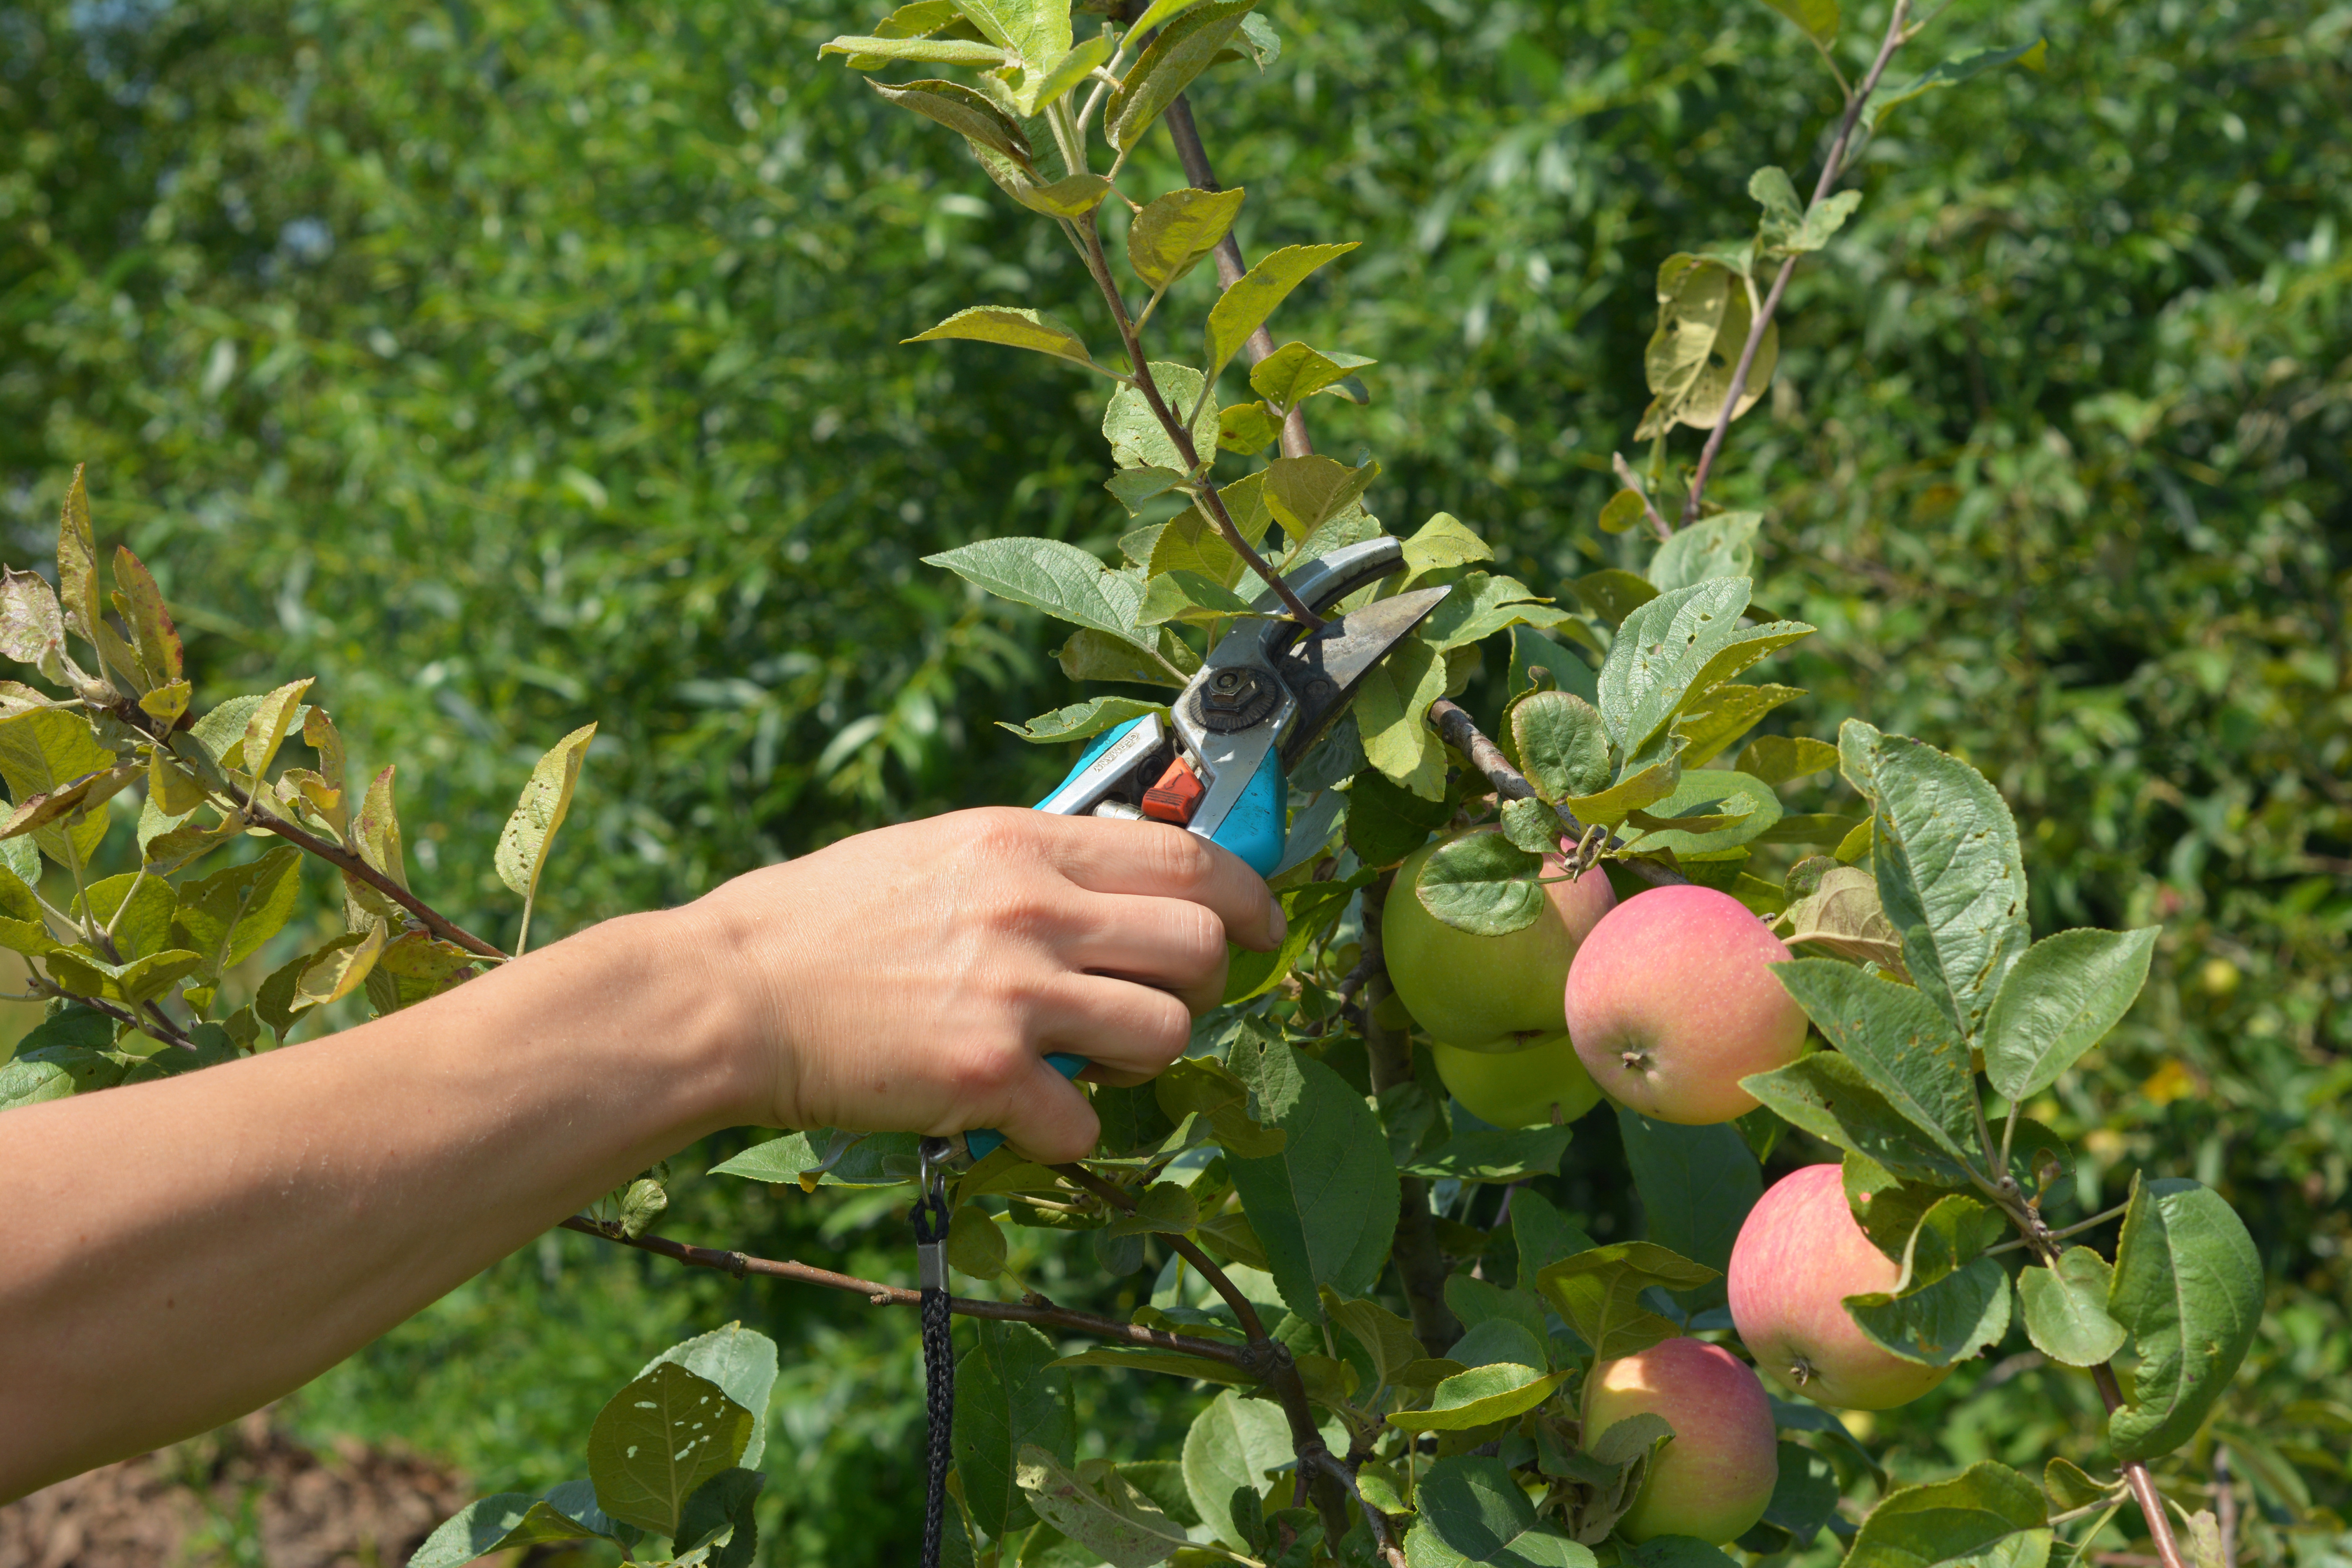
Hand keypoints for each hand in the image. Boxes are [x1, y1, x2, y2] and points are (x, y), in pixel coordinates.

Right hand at [680, 808, 1287, 1160]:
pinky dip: (1065, 1130)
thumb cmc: (822, 921)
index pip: (1187, 856)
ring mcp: (1015, 995)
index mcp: (1022, 844)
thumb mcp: (938, 851)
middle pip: (1200, 947)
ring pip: (1166, 1033)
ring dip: (1141, 1058)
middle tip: (1153, 1003)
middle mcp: (1033, 910)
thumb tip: (1113, 880)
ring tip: (1085, 1059)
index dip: (1247, 897)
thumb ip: (1031, 864)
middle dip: (1200, 985)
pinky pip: (1086, 1122)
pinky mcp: (986, 1077)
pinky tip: (1019, 1112)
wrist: (730, 994)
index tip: (1259, 926)